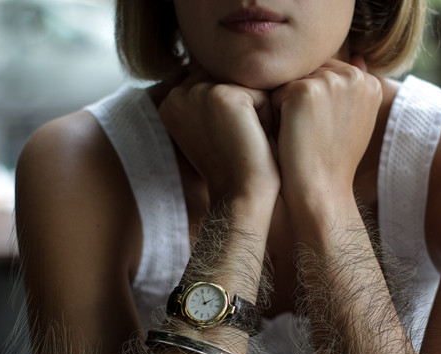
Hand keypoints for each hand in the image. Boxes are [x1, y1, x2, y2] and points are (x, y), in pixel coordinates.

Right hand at [159, 68, 279, 202]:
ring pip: (248, 84)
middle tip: (242, 143)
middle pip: (233, 79)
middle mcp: (178, 94)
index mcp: (172, 102)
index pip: (218, 82)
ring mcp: (198, 93)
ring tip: (249, 141)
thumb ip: (214, 100)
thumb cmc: (234, 169)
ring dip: (258, 112)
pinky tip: (256, 140)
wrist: (241, 196)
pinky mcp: (224, 96)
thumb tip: (238, 70)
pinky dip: (268, 117)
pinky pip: (262, 93)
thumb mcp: (216, 129)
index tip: (230, 142)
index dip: (235, 111)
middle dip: (247, 108)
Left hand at [271, 56, 381, 207]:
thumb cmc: (332, 160)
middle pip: (309, 73)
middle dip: (302, 100)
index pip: (326, 74)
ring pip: (291, 81)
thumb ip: (351, 88)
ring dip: (288, 107)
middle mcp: (354, 76)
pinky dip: (275, 114)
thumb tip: (356, 55)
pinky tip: (291, 135)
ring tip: (303, 135)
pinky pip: (275, 92)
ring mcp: (330, 82)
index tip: (323, 130)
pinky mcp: (305, 91)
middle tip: (312, 134)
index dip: (316, 103)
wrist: (321, 189)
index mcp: (369, 82)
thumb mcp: (353, 121)